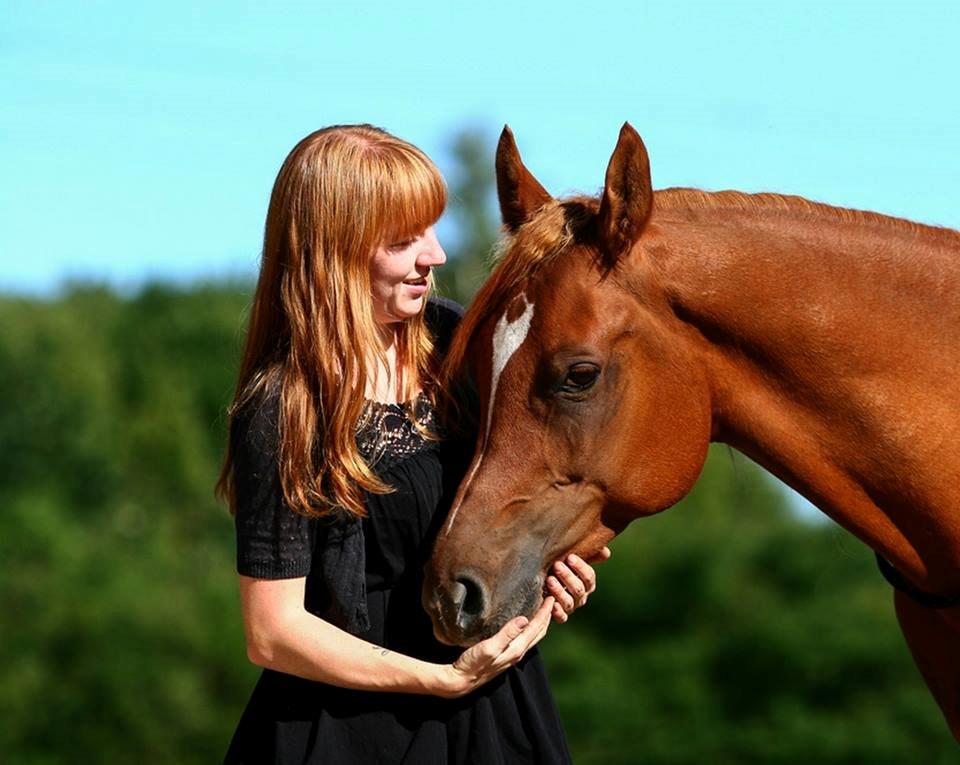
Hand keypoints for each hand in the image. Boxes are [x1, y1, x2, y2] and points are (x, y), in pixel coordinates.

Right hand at [441, 596, 555, 697]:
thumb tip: (525, 619)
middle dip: (546, 617)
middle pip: (538, 633)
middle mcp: (517, 652)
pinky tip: (523, 623)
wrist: (460, 681)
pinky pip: (523, 639)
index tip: (551, 598)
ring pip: (532, 636)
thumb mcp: (489, 647)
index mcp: (516, 649)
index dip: (544, 613)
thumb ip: (507, 634)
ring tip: (541, 609)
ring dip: (539, 622)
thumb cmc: (472, 664)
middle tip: (551, 600)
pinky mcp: (504, 654)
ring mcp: (511, 655)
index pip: (536, 628)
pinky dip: (529, 628)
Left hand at [545, 546, 611, 622]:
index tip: (570, 557)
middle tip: (557, 565)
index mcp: (587, 583)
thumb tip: (606, 552)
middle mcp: (581, 596)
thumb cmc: (562, 570)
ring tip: (549, 580)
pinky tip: (551, 603)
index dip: (580, 567)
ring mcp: (571, 607)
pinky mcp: (560, 616)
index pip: (589, 576)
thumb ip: (590, 556)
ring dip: (559, 591)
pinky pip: (562, 617)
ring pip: (569, 602)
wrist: (546, 586)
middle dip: (567, 576)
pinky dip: (557, 612)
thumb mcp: (573, 562)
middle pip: (578, 589)